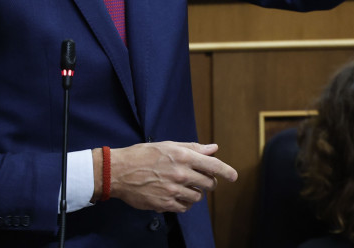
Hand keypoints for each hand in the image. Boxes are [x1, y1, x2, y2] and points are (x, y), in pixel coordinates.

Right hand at [108, 142, 237, 212]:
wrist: (120, 171)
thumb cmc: (143, 155)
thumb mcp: (168, 145)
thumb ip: (193, 148)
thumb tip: (213, 149)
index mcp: (183, 156)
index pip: (213, 165)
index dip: (226, 171)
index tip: (234, 176)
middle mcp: (181, 174)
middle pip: (209, 183)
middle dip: (209, 182)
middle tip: (201, 179)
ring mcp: (174, 191)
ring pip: (198, 197)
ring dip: (195, 192)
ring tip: (183, 186)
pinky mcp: (165, 204)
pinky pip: (185, 207)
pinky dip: (185, 203)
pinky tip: (176, 195)